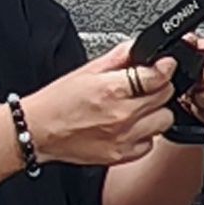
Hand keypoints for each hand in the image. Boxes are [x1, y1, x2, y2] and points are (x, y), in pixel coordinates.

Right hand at [25, 42, 186, 169]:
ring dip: (155, 113)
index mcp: (112, 89)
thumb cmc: (57, 101)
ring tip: (137, 109)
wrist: (38, 130)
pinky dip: (145, 135)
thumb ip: (120, 57)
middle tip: (144, 87)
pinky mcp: (121, 156)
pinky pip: (150, 144)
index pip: (158, 76)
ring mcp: (124, 138)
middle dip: (158, 88)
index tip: (164, 65)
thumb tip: (141, 48)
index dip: (164, 67)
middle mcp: (122, 115)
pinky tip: (130, 127)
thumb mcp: (88, 70)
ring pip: (164, 121)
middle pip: (165, 97)